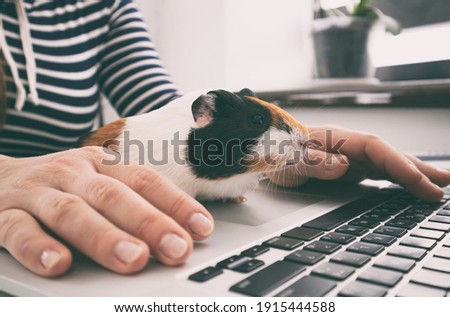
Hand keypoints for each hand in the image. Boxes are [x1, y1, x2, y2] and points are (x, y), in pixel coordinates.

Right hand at [0, 147, 213, 276]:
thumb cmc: (61, 188)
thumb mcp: (97, 184)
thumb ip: (131, 203)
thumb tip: (182, 234)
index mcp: (100, 164)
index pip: (144, 179)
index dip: (175, 202)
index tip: (202, 228)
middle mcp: (72, 173)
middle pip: (113, 195)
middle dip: (148, 222)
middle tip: (176, 248)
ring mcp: (37, 192)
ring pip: (71, 212)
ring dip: (103, 236)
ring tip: (132, 259)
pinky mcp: (2, 214)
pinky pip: (18, 231)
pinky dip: (38, 248)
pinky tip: (58, 264)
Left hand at [268, 125, 449, 201]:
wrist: (261, 148)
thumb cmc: (273, 150)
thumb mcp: (286, 159)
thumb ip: (312, 162)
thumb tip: (343, 165)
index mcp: (336, 138)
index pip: (375, 148)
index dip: (398, 163)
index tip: (419, 181)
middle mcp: (346, 145)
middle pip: (388, 155)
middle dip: (417, 169)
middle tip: (446, 184)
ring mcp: (348, 156)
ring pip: (386, 164)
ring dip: (412, 174)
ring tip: (439, 184)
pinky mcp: (345, 168)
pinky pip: (376, 173)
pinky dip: (394, 179)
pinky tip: (406, 186)